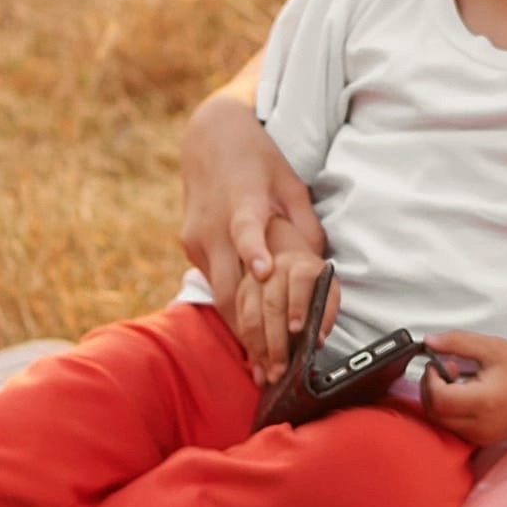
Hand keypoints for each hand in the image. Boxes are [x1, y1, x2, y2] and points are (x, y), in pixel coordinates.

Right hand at [180, 89, 324, 376]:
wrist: (209, 136)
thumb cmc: (260, 160)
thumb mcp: (291, 183)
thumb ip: (304, 226)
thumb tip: (316, 269)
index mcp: (243, 201)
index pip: (247, 226)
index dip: (254, 249)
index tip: (263, 272)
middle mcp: (214, 223)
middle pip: (231, 282)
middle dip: (253, 329)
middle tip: (275, 367)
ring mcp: (198, 237)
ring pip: (220, 293)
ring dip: (242, 331)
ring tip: (264, 369)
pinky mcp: (190, 246)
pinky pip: (213, 285)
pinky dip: (232, 310)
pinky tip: (249, 340)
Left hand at [419, 332, 506, 445]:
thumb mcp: (491, 347)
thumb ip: (457, 342)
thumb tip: (430, 342)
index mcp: (483, 402)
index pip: (438, 399)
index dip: (430, 380)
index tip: (437, 364)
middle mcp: (481, 425)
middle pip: (435, 414)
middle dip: (431, 390)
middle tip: (447, 370)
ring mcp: (482, 437)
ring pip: (442, 423)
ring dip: (440, 402)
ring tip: (459, 382)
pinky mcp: (484, 441)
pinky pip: (455, 428)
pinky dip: (451, 412)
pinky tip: (466, 395)